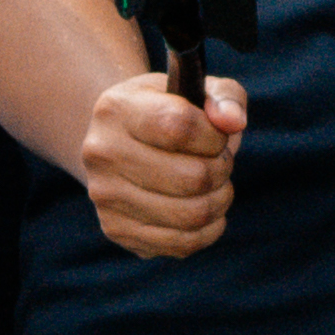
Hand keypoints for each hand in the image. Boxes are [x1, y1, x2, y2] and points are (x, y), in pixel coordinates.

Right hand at [71, 68, 240, 260]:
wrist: (125, 143)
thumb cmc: (173, 113)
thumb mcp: (199, 91)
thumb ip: (225, 98)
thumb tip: (233, 122)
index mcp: (117, 109)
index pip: (179, 126)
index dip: (214, 134)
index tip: (216, 133)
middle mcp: (102, 153)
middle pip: (192, 178)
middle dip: (222, 169)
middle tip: (218, 161)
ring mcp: (105, 196)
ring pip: (192, 214)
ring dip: (220, 199)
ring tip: (214, 184)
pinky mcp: (116, 230)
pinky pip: (183, 243)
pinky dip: (209, 229)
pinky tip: (203, 206)